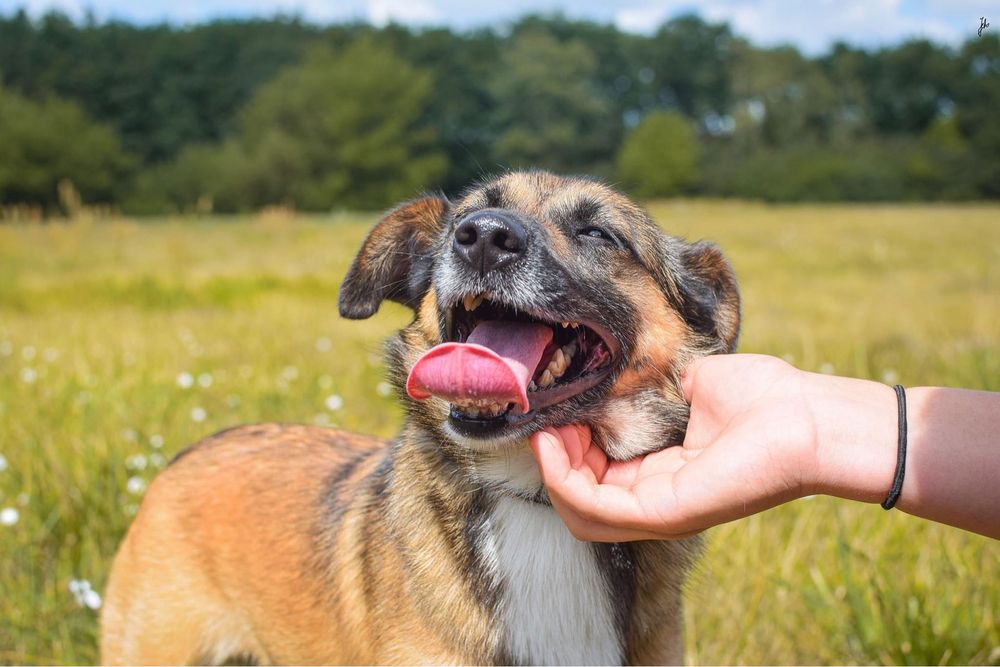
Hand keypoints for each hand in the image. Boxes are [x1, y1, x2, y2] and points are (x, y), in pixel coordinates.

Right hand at [530, 354, 832, 540]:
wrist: (811, 416)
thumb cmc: (767, 397)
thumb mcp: (694, 385)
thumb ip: (652, 386)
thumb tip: (619, 368)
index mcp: (664, 474)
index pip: (596, 476)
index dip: (569, 446)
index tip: (560, 408)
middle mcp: (657, 501)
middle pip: (580, 499)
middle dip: (554, 459)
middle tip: (551, 419)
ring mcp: (660, 513)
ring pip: (578, 511)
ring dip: (553, 470)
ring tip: (550, 430)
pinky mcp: (664, 513)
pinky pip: (593, 508)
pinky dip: (563, 476)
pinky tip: (556, 439)